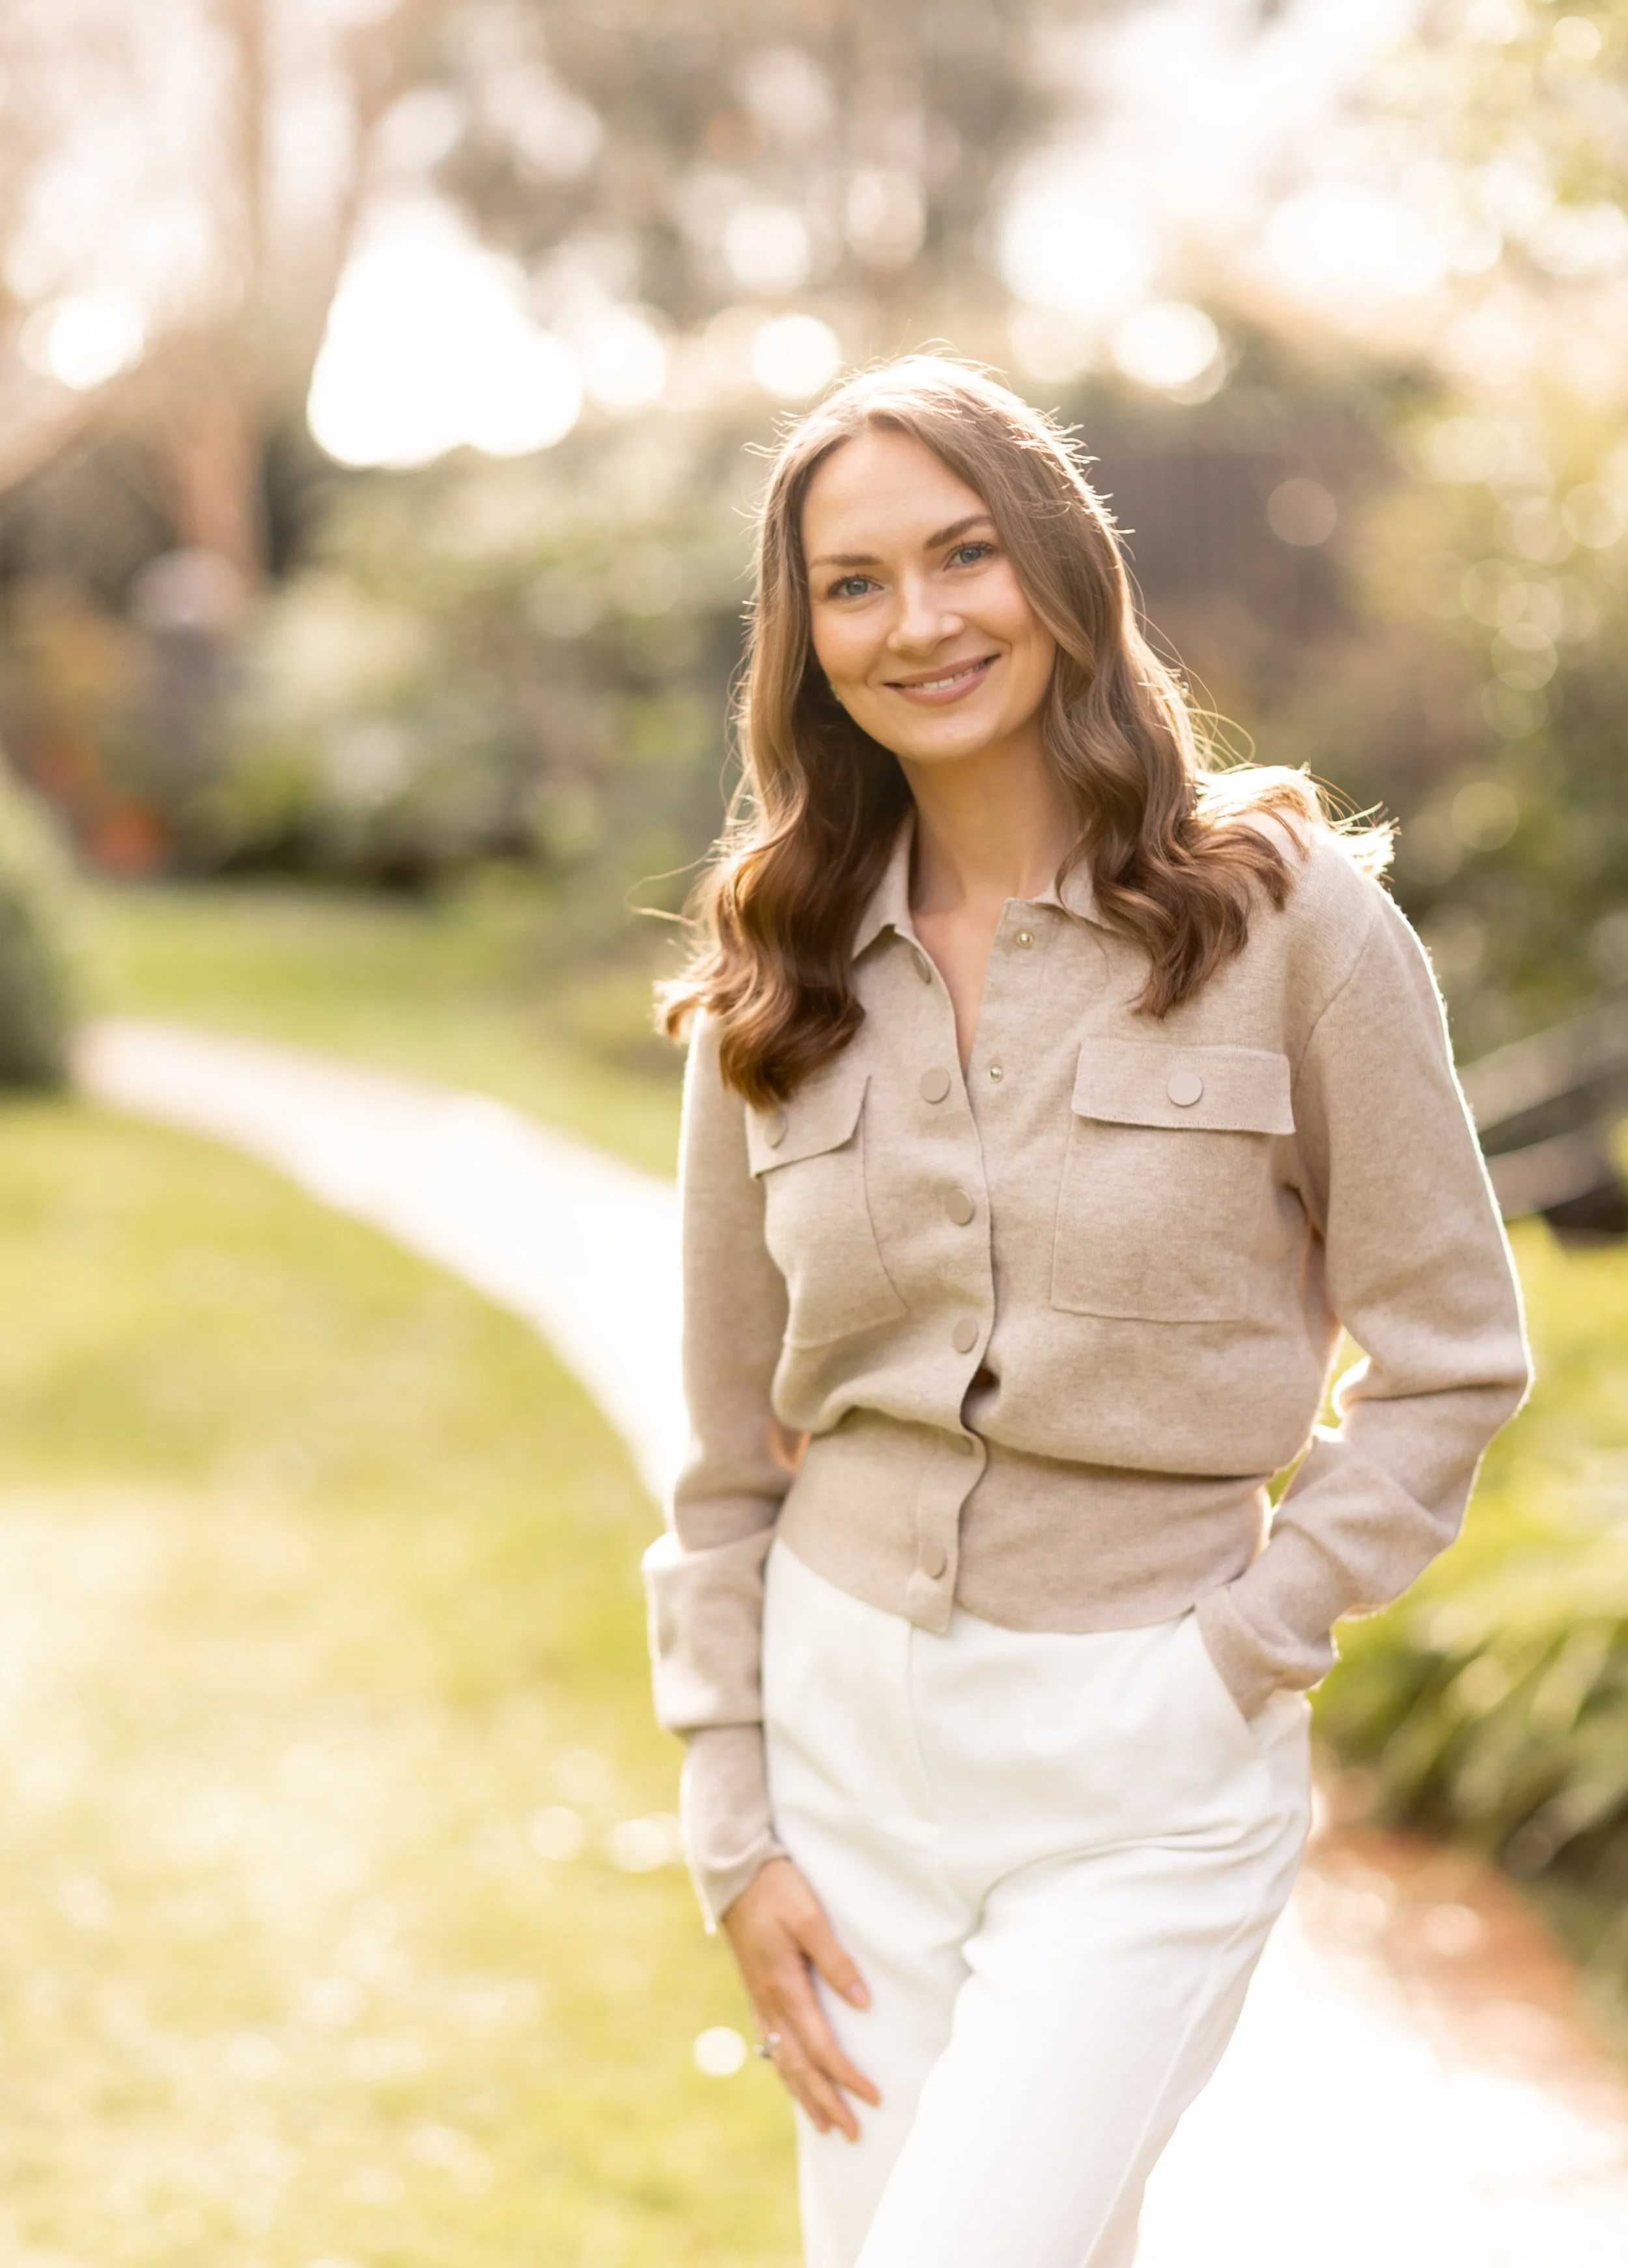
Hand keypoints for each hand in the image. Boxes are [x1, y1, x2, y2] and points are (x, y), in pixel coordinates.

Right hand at [721, 1856, 879, 2139]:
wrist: (735, 1874)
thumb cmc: (777, 1890)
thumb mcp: (810, 1918)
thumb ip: (836, 1961)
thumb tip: (863, 2003)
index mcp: (784, 1988)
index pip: (821, 2046)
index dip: (847, 2075)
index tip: (873, 2097)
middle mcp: (769, 2003)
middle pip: (800, 2066)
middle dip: (826, 2101)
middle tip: (852, 2133)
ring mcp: (759, 2000)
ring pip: (782, 2060)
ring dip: (804, 2094)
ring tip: (824, 2123)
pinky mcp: (755, 1992)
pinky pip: (770, 2043)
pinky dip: (785, 2070)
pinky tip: (792, 2079)